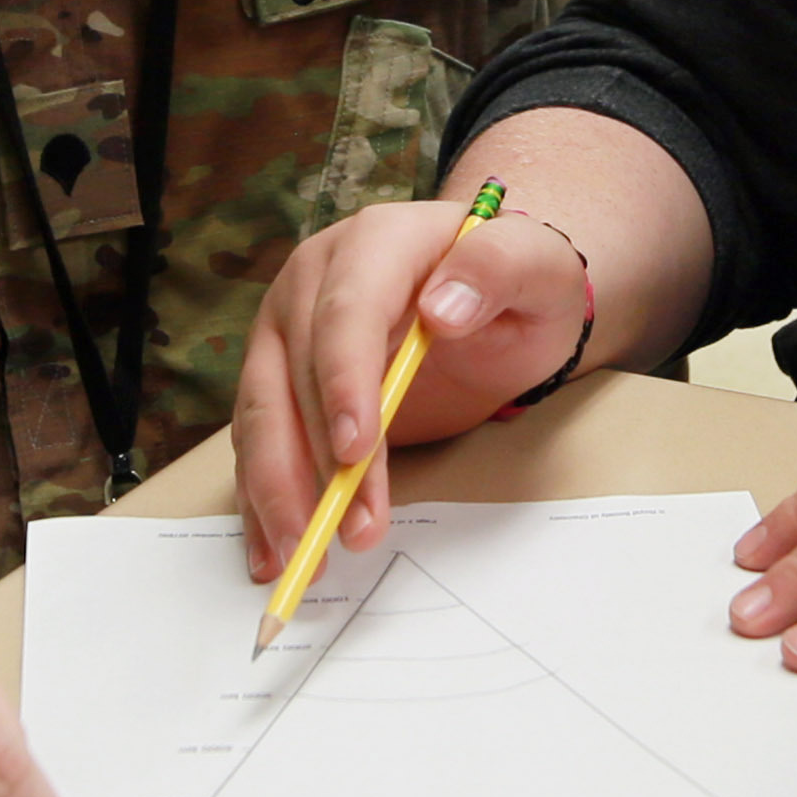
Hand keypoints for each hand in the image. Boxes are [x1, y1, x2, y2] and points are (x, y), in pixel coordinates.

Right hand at [231, 195, 600, 570]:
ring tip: (303, 553)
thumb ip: (498, 270)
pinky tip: (274, 546)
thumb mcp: (536, 267)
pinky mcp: (281, 376)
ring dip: (277, 488)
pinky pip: (260, 438)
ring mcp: (289, 328)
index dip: (343, 381)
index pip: (345, 312)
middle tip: (343, 529)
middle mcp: (315, 281)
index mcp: (376, 244)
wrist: (497, 298)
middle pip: (295, 372)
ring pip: (264, 412)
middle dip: (315, 460)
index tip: (356, 450)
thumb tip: (441, 309)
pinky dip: (262, 495)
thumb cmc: (519, 283)